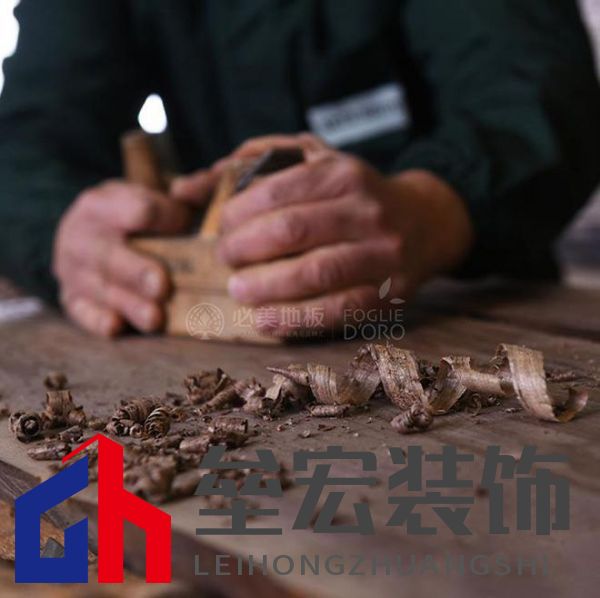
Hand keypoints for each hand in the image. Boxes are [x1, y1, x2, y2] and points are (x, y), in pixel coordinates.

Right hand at [53, 180, 192, 335]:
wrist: (92, 231)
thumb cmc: (138, 214)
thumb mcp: (158, 193)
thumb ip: (190, 190)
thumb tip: (201, 188)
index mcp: (103, 203)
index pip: (136, 209)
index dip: (164, 216)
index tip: (187, 223)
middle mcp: (81, 236)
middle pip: (109, 255)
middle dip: (136, 271)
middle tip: (161, 286)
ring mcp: (73, 270)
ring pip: (99, 289)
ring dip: (128, 304)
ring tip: (155, 318)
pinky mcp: (71, 298)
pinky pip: (80, 312)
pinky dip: (97, 321)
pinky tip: (117, 326)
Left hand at [173, 133, 473, 336]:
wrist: (424, 222)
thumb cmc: (353, 196)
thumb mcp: (313, 163)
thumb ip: (252, 167)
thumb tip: (184, 188)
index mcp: (342, 173)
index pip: (276, 193)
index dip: (237, 216)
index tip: (220, 231)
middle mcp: (366, 210)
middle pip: (291, 232)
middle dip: (245, 250)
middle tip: (225, 261)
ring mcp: (381, 253)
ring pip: (314, 273)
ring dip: (266, 287)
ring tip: (237, 290)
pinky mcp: (388, 292)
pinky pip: (337, 310)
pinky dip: (296, 319)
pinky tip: (265, 320)